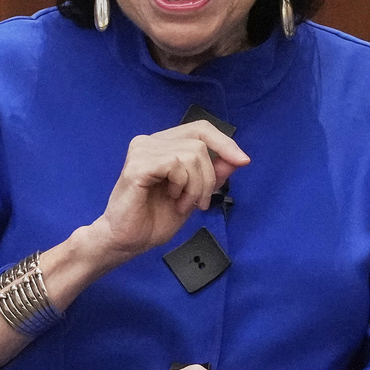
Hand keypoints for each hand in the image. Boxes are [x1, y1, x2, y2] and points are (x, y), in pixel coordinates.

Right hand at [89, 120, 248, 258]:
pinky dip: (182, 185)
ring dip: (195, 186)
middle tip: (199, 202)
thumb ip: (212, 175)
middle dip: (209, 178)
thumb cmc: (152, 219)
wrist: (125, 241)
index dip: (225, 142)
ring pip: (192, 154)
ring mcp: (142, 150)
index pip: (201, 128)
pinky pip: (176, 164)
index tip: (243, 161)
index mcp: (162, 144)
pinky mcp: (137, 165)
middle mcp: (150, 142)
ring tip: (181, 203)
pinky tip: (172, 198)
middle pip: (200, 144)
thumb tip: (236, 158)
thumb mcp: (193, 195)